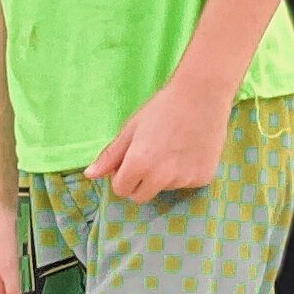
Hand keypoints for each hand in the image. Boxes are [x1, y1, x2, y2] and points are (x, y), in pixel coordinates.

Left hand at [87, 80, 228, 202]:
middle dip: (140, 182)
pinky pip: (186, 183)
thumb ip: (110, 156)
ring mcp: (184, 180)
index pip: (121, 190)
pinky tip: (189, 150)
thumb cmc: (162, 108)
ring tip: (173, 147)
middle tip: (151, 157)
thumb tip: (89, 175)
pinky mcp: (203, 179)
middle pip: (141, 197)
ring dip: (164, 176)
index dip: (122, 176)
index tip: (130, 162)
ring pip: (164, 188)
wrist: (203, 96)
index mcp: (139, 165)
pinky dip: (185, 172)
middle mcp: (162, 178)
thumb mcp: (131, 129)